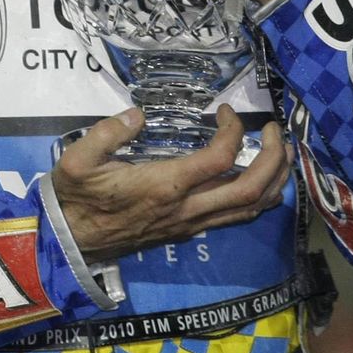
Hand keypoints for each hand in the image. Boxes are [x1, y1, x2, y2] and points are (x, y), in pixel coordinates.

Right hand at [51, 104, 291, 262]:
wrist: (71, 241)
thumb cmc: (76, 196)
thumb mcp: (77, 160)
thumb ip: (105, 133)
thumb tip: (137, 115)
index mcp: (165, 186)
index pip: (220, 157)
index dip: (233, 128)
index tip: (224, 110)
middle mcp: (187, 208)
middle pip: (251, 188)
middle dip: (274, 156)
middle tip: (275, 129)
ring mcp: (192, 223)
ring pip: (251, 208)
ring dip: (275, 179)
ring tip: (281, 151)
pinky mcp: (191, 229)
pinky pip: (238, 217)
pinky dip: (260, 196)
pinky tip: (262, 178)